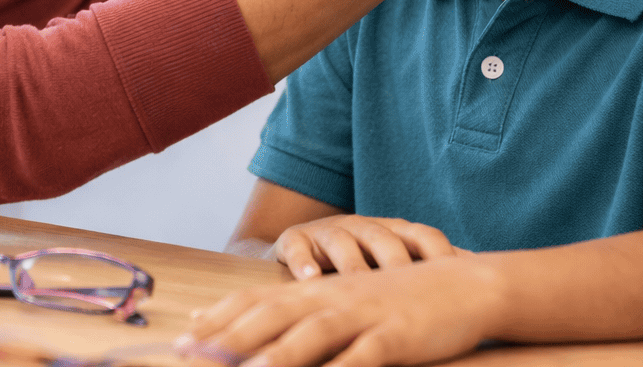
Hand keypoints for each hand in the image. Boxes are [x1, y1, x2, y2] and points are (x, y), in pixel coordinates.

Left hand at [179, 256, 501, 366]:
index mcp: (316, 291)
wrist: (464, 285)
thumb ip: (294, 315)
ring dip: (275, 357)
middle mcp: (332, 298)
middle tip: (189, 357)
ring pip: (311, 335)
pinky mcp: (397, 335)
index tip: (178, 343)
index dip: (216, 322)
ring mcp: (364, 315)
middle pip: (271, 317)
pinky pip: (365, 355)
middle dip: (228, 339)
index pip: (254, 302)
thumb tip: (239, 332)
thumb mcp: (342, 301)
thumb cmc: (395, 301)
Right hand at [273, 214, 466, 279]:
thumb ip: (430, 276)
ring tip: (357, 287)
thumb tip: (491, 285)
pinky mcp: (293, 240)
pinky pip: (296, 247)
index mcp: (396, 233)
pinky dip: (302, 262)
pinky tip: (310, 279)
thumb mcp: (394, 270)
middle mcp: (364, 227)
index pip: (426, 237)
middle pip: (386, 239)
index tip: (465, 281)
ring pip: (342, 242)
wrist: (299, 259)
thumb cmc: (361, 270)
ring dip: (350, 265)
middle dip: (398, 263)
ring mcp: (328, 232)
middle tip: (411, 290)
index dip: (444, 256)